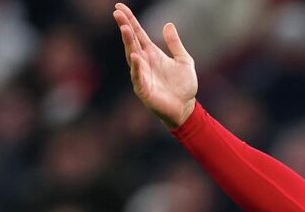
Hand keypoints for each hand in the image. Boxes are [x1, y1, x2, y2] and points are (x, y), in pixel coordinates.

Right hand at [114, 2, 197, 128]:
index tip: (120, 7)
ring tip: (125, 29)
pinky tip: (135, 56)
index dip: (130, 20)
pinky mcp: (143, 89)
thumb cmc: (184, 86)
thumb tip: (168, 24)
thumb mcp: (184, 60)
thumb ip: (175, 44)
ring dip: (128, 42)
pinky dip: (137, 67)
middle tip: (117, 13)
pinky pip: (138, 77)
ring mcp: (142, 75)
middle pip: (131, 41)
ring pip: (132, 56)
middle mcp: (144, 62)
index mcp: (152, 54)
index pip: (138, 34)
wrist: (186, 108)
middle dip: (125, 27)